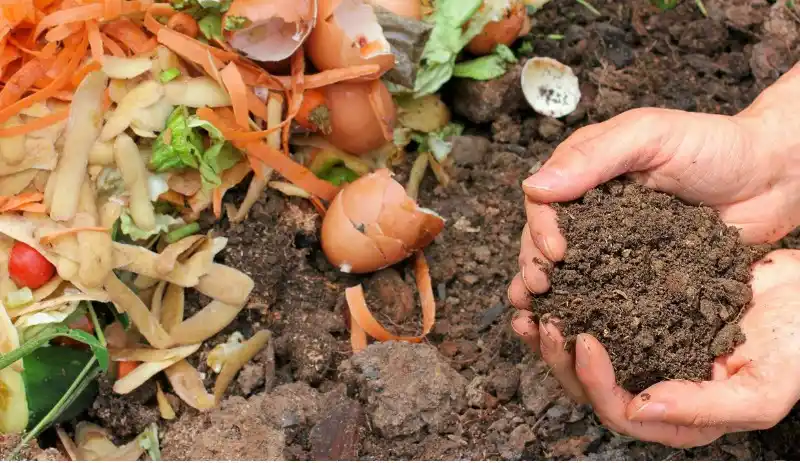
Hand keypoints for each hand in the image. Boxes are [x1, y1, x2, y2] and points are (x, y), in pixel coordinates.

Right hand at [509, 65, 799, 310]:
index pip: (544, 202)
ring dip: (552, 294)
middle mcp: (593, 211)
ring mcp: (615, 244)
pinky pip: (609, 292)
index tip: (554, 253)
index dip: (539, 229)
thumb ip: (594, 156)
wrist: (774, 177)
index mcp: (586, 173)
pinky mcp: (640, 273)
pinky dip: (590, 310)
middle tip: (540, 290)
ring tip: (542, 318)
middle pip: (547, 240)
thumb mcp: (650, 136)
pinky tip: (579, 329)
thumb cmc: (715, 145)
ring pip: (571, 270)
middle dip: (535, 265)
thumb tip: (533, 186)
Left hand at [512, 250, 799, 447]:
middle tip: (543, 321)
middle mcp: (654, 384)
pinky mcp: (641, 314)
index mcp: (678, 414)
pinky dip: (573, 300)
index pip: (620, 411)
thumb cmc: (797, 346)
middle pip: (590, 386)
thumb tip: (641, 408)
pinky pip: (597, 312)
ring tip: (531, 305)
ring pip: (584, 352)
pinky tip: (556, 282)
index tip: (584, 340)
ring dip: (553, 334)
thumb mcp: (763, 389)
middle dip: (559, 358)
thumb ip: (704, 407)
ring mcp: (645, 349)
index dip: (595, 382)